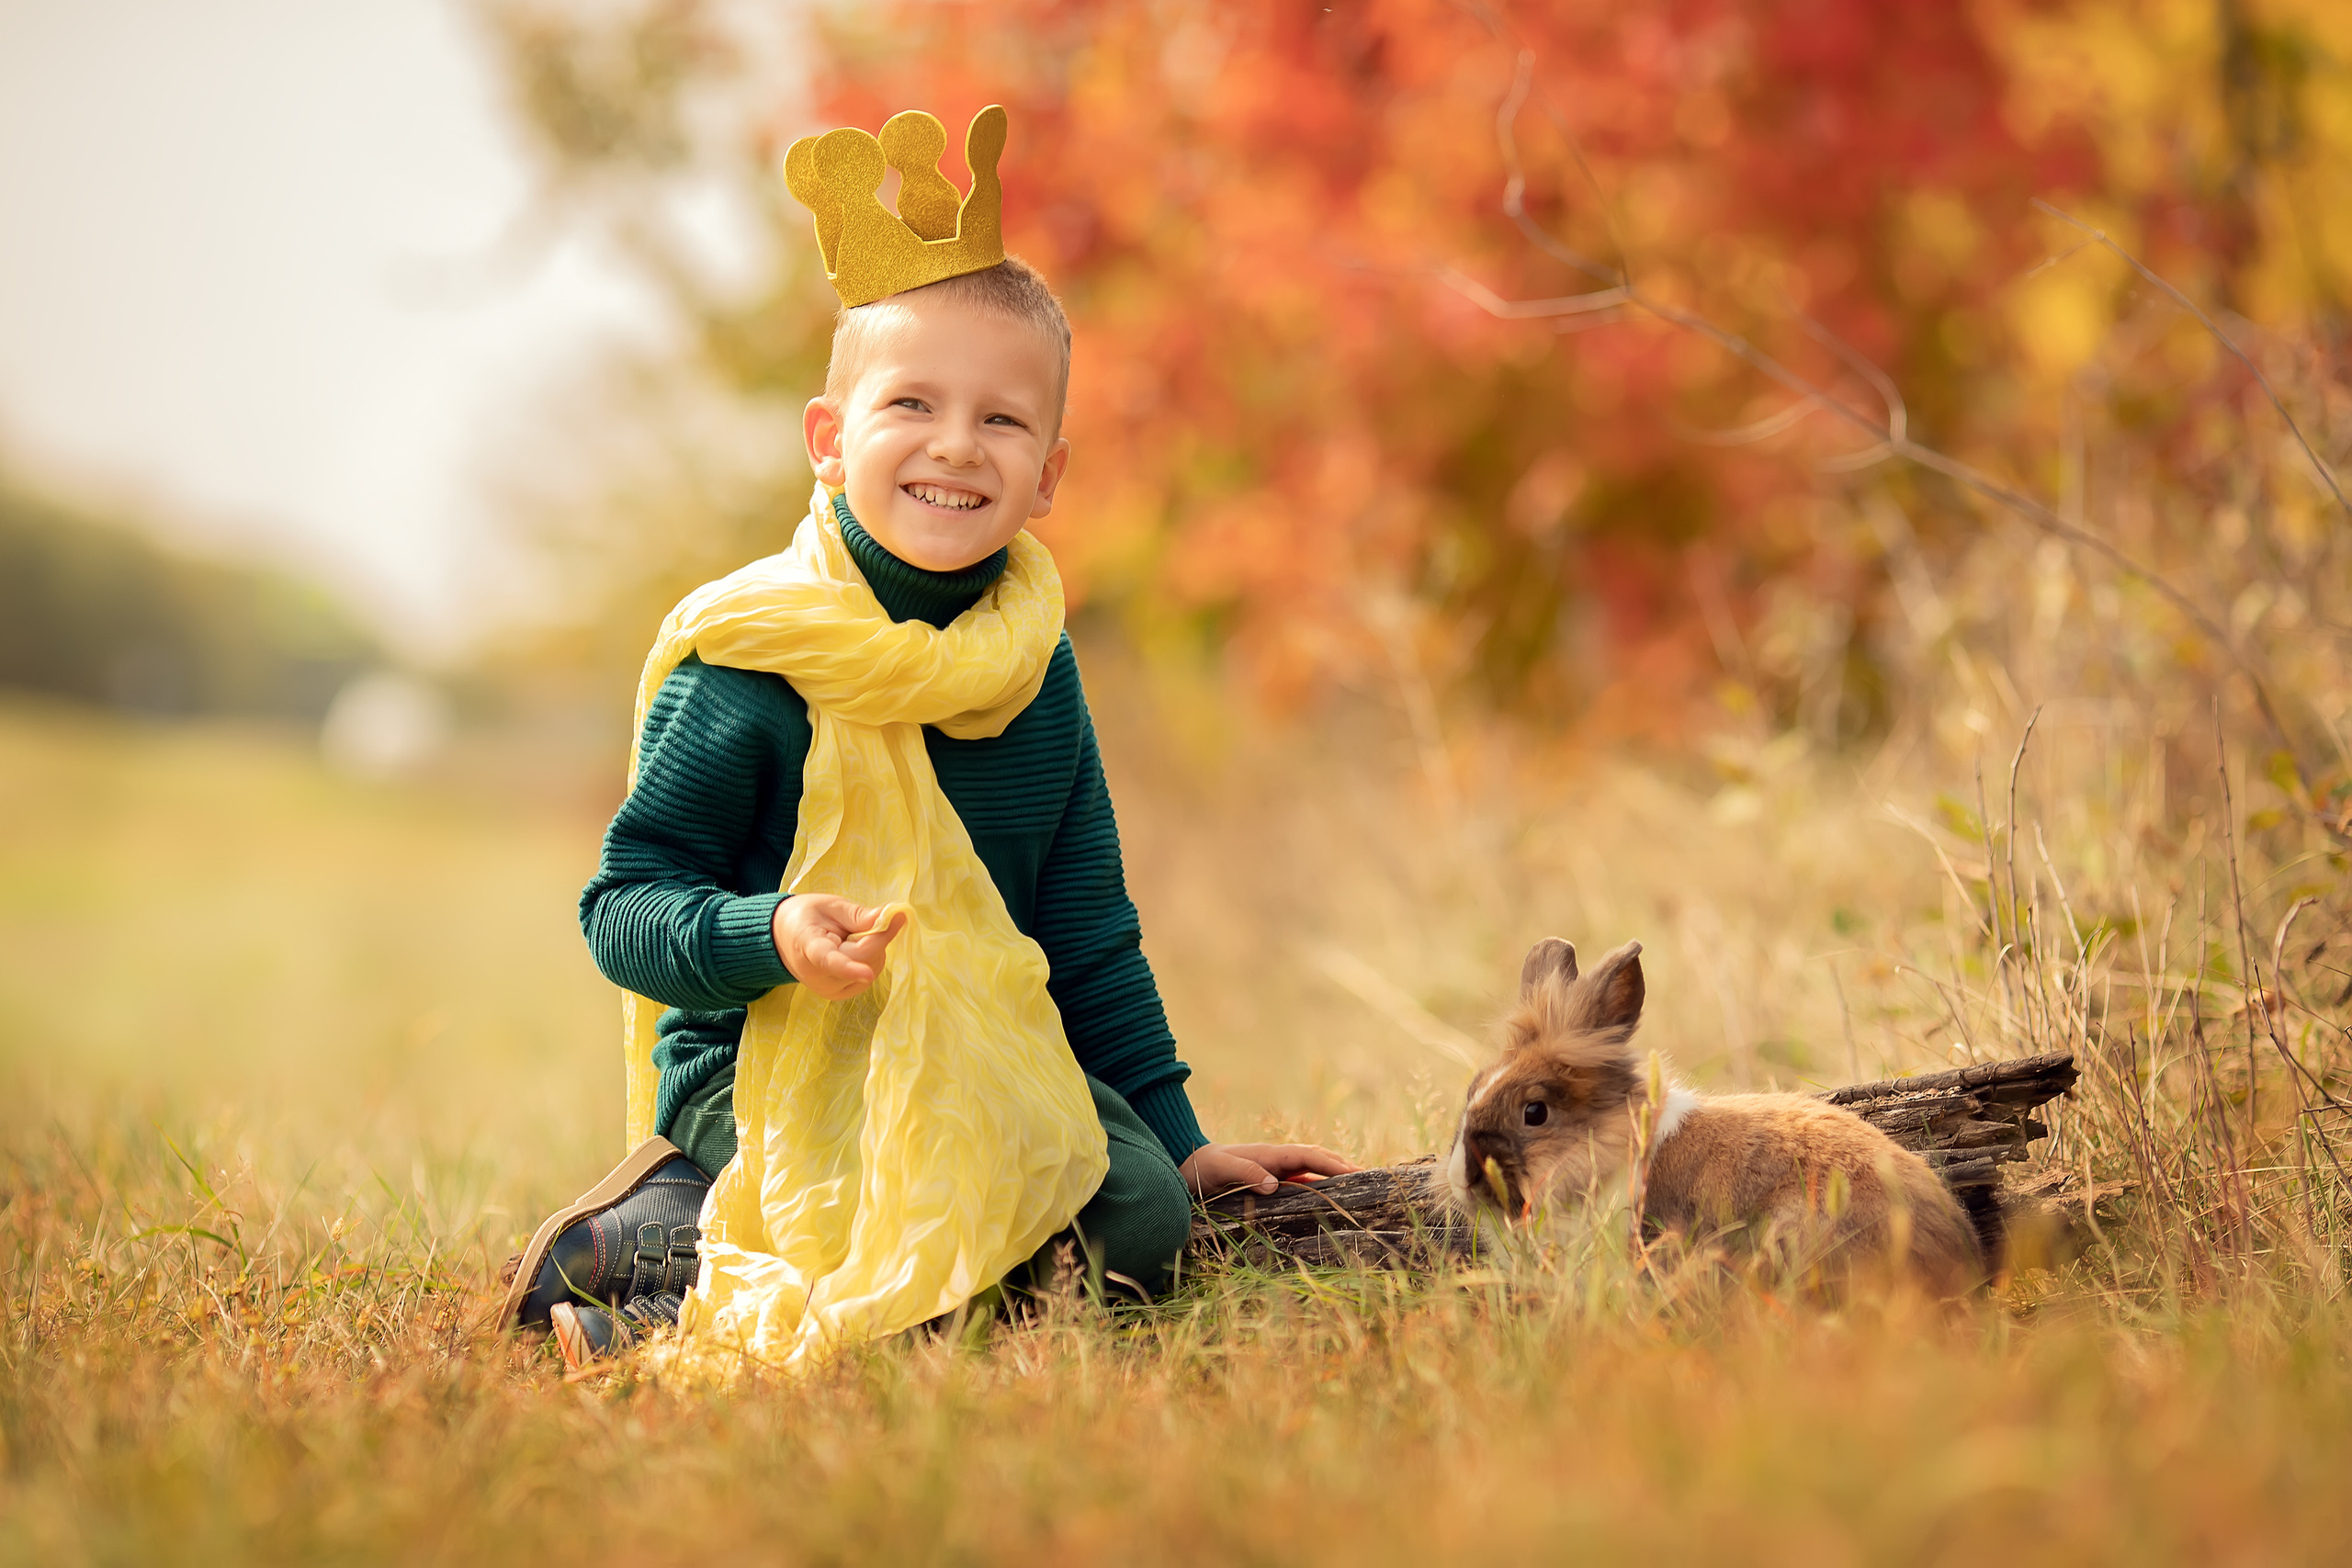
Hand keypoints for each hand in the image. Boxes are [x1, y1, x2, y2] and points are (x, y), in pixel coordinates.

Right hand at [771, 895, 906, 1000]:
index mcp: (808, 948)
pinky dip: (872, 959)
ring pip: (871, 968)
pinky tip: (856, 948)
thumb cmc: (807, 917)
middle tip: (871, 917)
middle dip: (877, 936)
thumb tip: (888, 917)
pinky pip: (869, 976)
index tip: (866, 974)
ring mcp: (828, 989)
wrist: (783, 938)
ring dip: (874, 948)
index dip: (849, 969)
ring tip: (852, 935)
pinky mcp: (838, 995)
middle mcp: (817, 976)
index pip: (828, 961)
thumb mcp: (829, 906)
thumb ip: (857, 914)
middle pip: (862, 959)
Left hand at [1178, 1141, 1359, 1197]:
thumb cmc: (1202, 1168)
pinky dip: (1320, 1186)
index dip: (1330, 1164)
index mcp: (1270, 1154)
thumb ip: (1245, 1171)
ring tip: (1358, 1185)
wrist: (1187, 1168)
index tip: (1353, 1172)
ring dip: (1334, 1174)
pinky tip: (1330, 1196)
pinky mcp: (1271, 1182)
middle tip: (1367, 1177)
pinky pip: (1301, 1182)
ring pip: (1312, 1169)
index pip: (1307, 1156)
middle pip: (1316, 1158)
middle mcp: (1277, 1160)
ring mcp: (1276, 1171)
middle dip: (1341, 1165)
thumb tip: (1274, 1185)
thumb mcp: (1219, 1168)